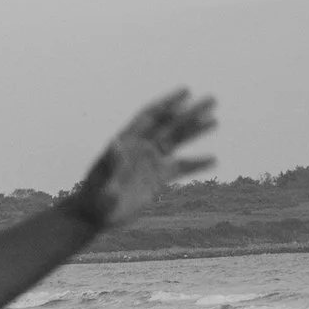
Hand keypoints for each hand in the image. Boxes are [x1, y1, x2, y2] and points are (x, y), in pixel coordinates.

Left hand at [69, 87, 216, 233]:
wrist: (94, 216)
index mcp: (127, 142)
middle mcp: (141, 148)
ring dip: (195, 131)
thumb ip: (109, 164)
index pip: (151, 116)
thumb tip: (115, 143)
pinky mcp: (157, 179)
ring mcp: (150, 162)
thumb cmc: (93, 198)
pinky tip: (213, 160)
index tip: (186, 92)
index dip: (168, 103)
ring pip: (177, 142)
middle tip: (212, 100)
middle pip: (169, 125)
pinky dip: (196, 164)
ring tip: (215, 120)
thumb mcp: (101, 181)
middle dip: (190, 113)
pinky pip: (180, 168)